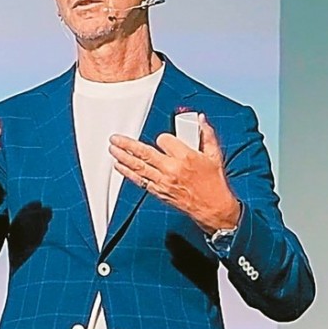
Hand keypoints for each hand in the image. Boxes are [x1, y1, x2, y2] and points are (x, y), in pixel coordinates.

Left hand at [109, 114, 240, 232]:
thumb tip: (200, 120)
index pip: (164, 140)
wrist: (213, 208)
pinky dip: (128, 173)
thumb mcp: (214, 156)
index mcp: (185, 157)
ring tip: (113, 149)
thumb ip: (207, 135)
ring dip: (123, 157)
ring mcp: (164, 182)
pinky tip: (120, 167)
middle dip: (127, 145)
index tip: (164, 140)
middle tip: (116, 139)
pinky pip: (140, 181)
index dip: (162, 138)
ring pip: (138, 167)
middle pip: (144, 153)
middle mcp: (172, 169)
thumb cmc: (214, 184)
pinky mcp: (160, 192)